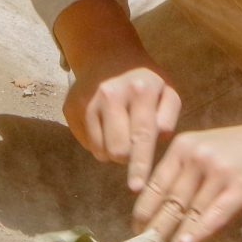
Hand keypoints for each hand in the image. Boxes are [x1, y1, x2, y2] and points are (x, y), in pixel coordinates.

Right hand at [62, 58, 182, 192]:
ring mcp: (87, 101)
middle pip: (117, 149)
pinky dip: (98, 142)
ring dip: (112, 150)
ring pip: (99, 150)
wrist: (107, 54)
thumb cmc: (144, 80)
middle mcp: (110, 95)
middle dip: (127, 156)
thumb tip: (161, 136)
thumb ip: (170, 113)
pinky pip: (85, 143)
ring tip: (119, 131)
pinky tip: (104, 125)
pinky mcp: (70, 108)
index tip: (138, 187)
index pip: (142, 135)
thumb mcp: (166, 89)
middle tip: (133, 144)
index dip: (140, 164)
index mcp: (140, 91)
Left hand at [133, 120, 241, 241]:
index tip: (136, 229)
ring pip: (189, 211)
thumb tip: (163, 208)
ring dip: (174, 235)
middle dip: (155, 227)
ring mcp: (217, 172)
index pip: (155, 183)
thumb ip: (185, 172)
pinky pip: (212, 215)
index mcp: (183, 146)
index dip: (143, 210)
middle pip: (169, 200)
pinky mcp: (238, 188)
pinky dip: (197, 232)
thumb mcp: (206, 149)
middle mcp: (196, 157)